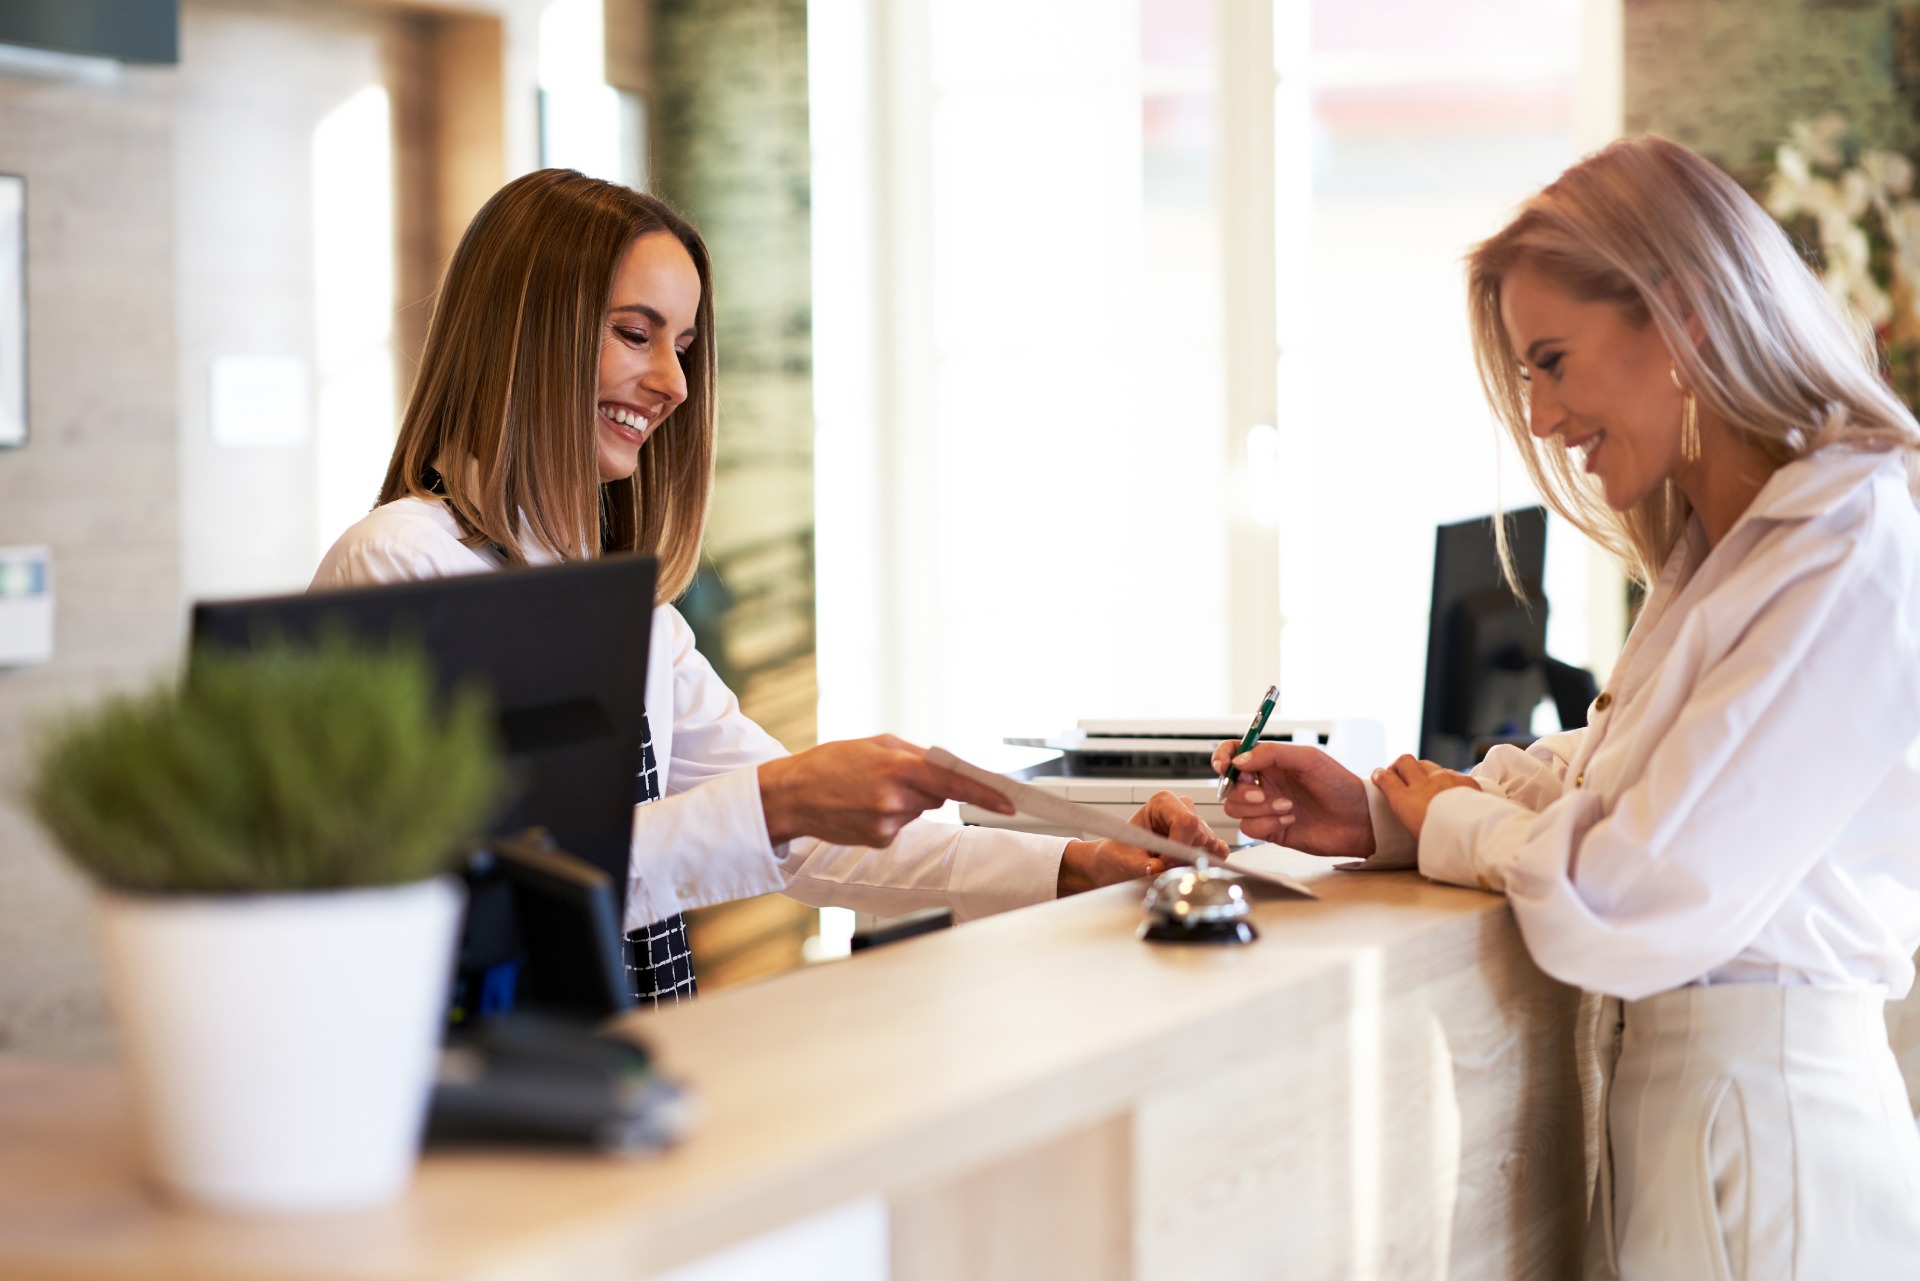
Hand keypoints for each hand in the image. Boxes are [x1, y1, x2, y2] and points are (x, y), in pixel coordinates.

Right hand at [757, 734, 1015, 846]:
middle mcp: (895, 799)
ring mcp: (887, 824)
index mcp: (897, 767)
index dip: (985, 793)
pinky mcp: (879, 841)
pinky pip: (901, 826)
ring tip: (869, 791)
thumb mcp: (875, 744)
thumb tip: (947, 769)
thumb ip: (915, 756)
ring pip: (918, 811)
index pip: (953, 782)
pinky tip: (863, 808)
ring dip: (904, 801)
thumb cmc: (832, 762)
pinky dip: (890, 817)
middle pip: (937, 796)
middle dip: (925, 787)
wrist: (792, 795)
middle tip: (891, 776)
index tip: (1009, 802)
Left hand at [1057, 791, 1228, 895]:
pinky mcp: (1204, 840)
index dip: (1179, 847)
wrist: (1119, 860)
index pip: (1186, 821)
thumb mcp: (1125, 861)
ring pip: (1210, 844)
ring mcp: (1196, 823)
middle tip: (1163, 866)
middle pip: (1200, 834)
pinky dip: (1207, 862)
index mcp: (1162, 802)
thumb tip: (1157, 869)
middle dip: (1184, 857)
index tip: (1163, 863)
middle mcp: (1182, 808)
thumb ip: (1141, 866)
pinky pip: (1218, 851)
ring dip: (1193, 861)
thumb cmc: (1120, 854)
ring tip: (1169, 865)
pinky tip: (1186, 866)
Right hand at [1212, 739, 1373, 858]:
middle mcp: (1265, 784)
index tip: (1223, 766)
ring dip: (1260, 809)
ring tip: (1288, 807)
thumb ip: (1271, 753)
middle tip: (1263, 794)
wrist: (1358, 819)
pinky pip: (1250, 828)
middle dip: (1242, 792)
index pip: (1235, 754)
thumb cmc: (1339, 785)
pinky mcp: (1271, 830)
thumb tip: (1239, 760)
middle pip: (1230, 786)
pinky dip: (1268, 823)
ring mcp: (1266, 808)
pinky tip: (1291, 820)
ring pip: (1236, 809)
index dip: (1223, 758)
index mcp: (1271, 762)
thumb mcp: (1308, 759)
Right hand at [1370, 755, 1479, 839]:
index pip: (1386, 778)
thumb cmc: (1443, 843)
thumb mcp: (1416, 834)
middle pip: (1404, 761)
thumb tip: (1412, 815)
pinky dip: (1445, 778)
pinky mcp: (1464, 779)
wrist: (1474, 836)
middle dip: (1399, 765)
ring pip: (1426, 764)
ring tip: (1425, 782)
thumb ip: (1411, 817)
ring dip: (1422, 770)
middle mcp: (1423, 784)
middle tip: (1400, 774)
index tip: (1379, 776)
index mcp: (1406, 801)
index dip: (1380, 775)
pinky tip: (1449, 789)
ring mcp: (1444, 778)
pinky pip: (1449, 772)